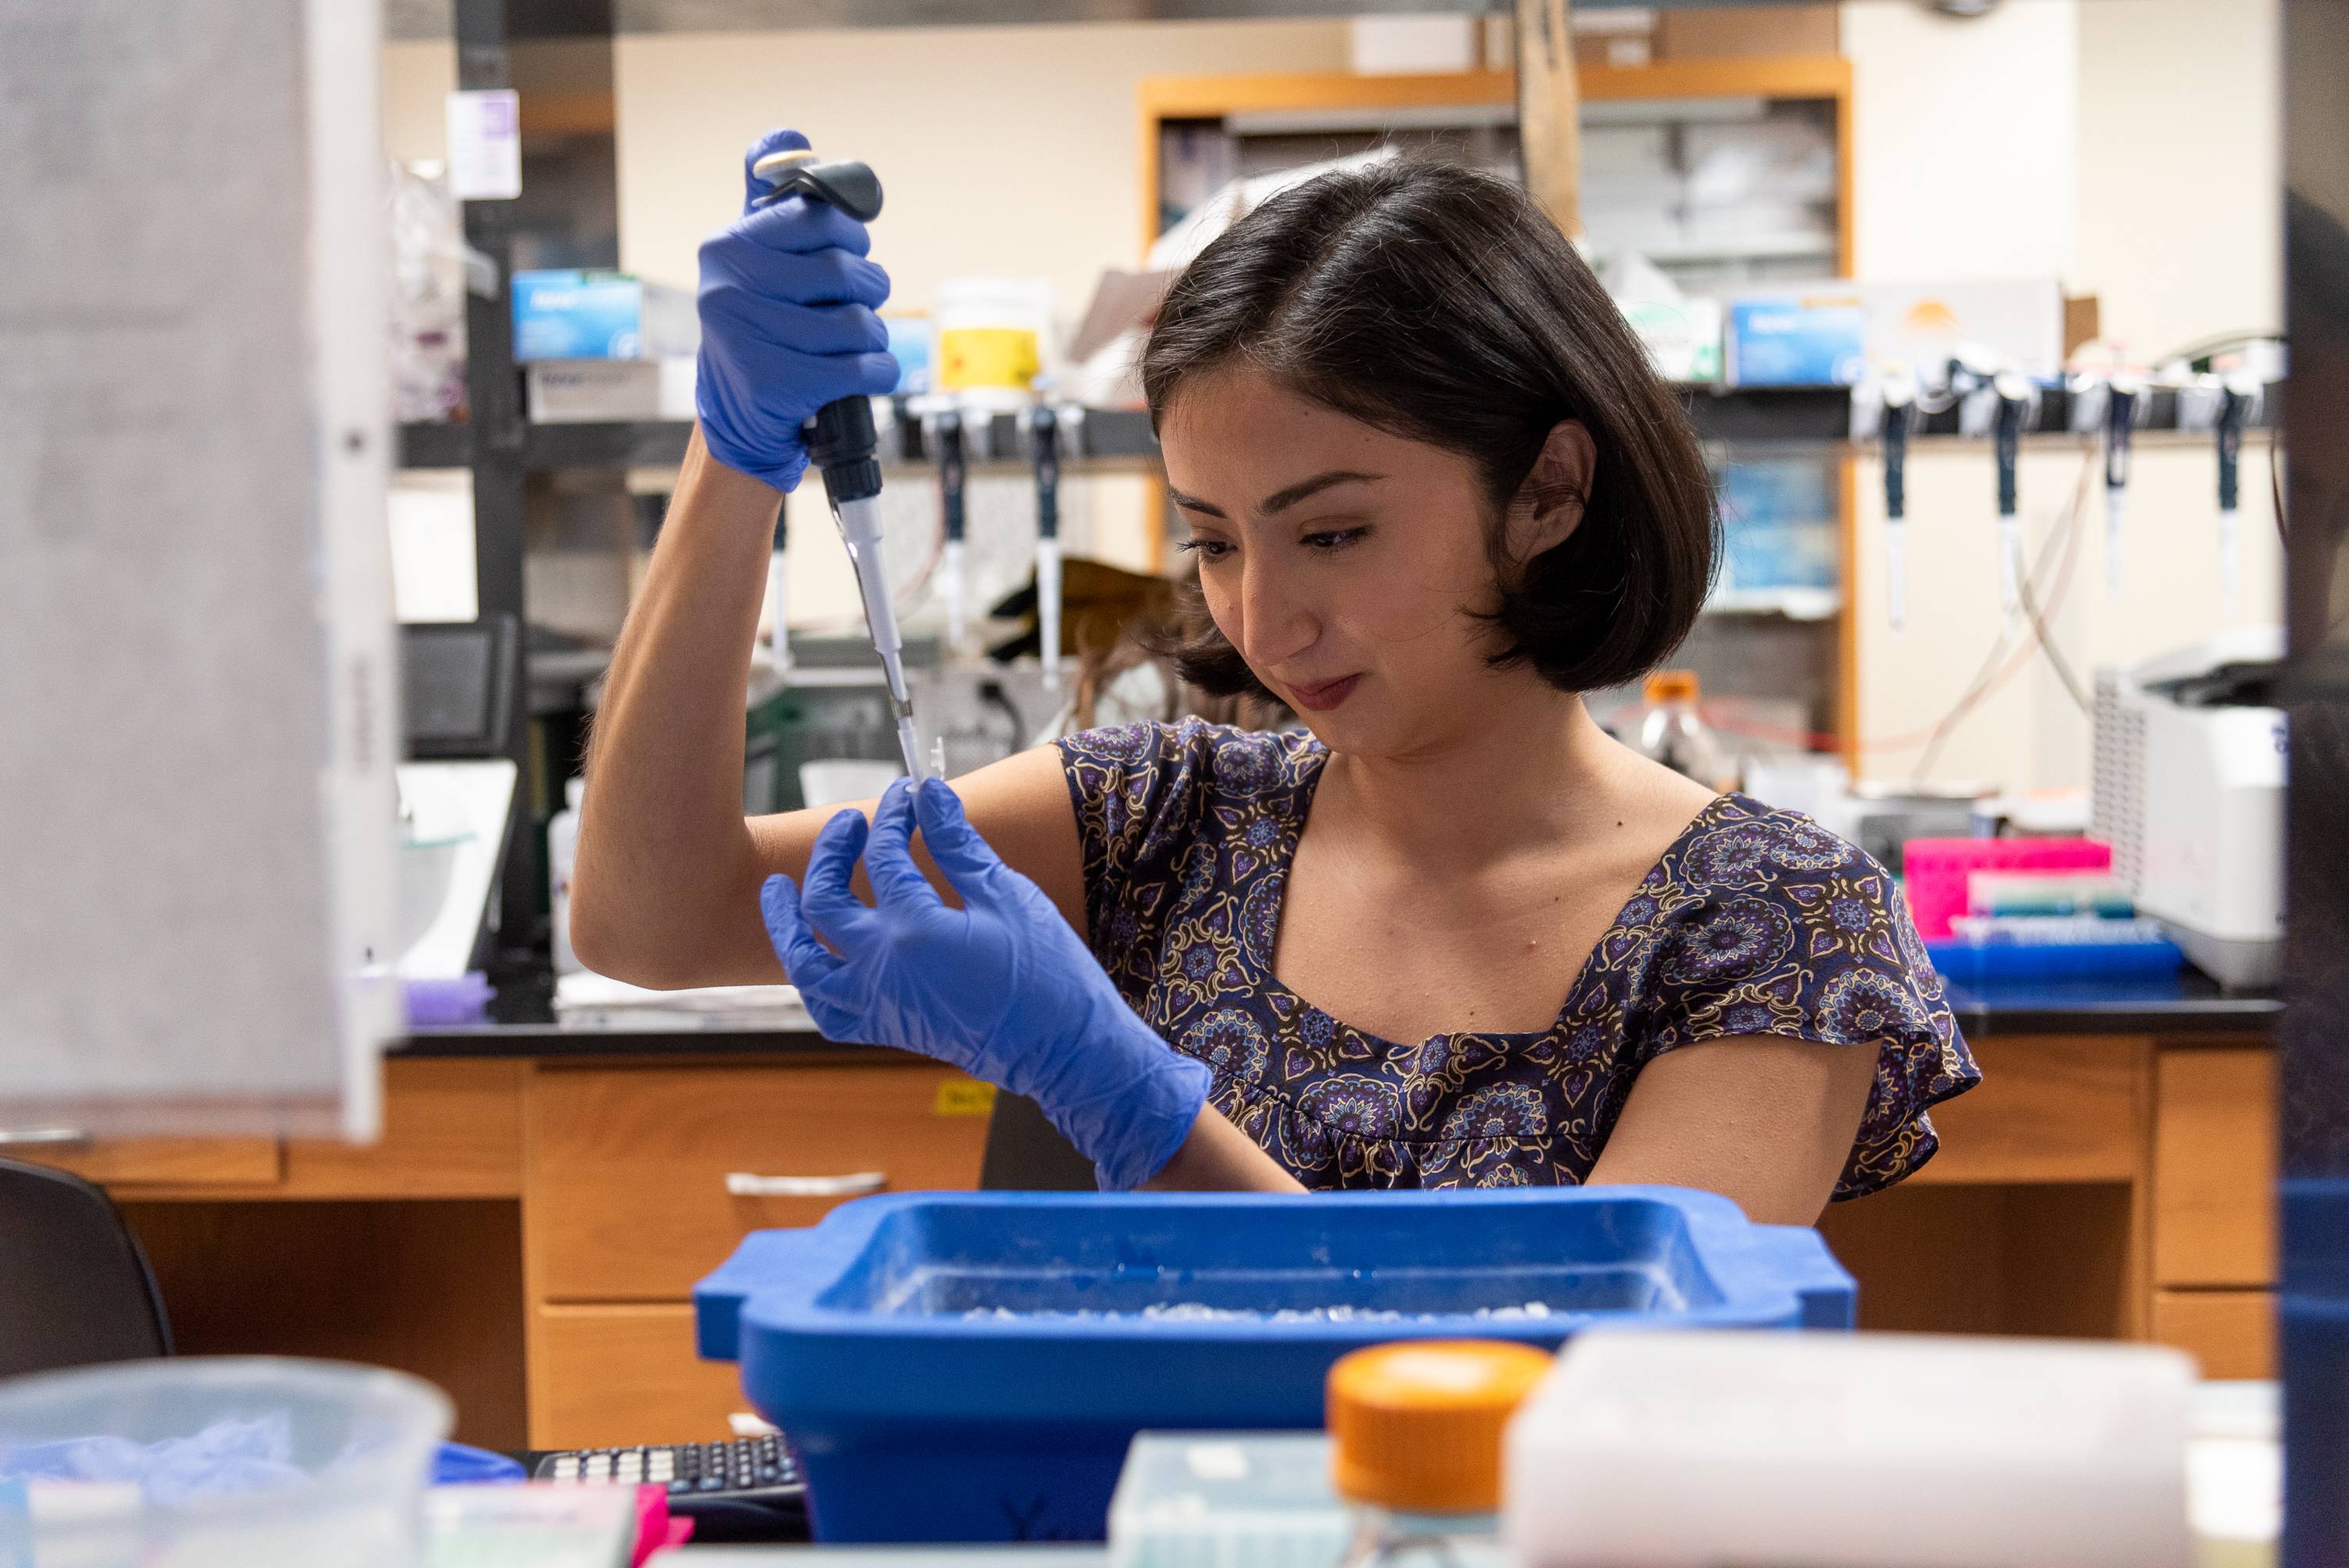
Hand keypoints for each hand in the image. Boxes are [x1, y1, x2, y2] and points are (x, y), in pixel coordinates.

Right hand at [696, 128, 900, 492]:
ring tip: (852, 345)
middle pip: (845, 270)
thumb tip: (790, 139)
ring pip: (860, 322)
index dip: (853, 237)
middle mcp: (726, 286)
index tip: (848, 254)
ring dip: (873, 337)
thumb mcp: (758, 257)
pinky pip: (864, 367)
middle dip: (867, 290)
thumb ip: (773, 199)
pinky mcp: (773, 385)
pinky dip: (879, 372)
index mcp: (727, 245)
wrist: (740, 415)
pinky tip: (865, 373)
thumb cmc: (764, 323)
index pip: (820, 216)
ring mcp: (745, 337)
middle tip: (855, 305)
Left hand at [760, 778, 1211, 1190]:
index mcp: (914, 929)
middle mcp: (882, 969)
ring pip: (805, 965)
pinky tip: (816, 957)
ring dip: (786, 925)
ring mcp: (879, 1005)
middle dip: (832, 852)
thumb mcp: (1006, 895)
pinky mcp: (889, 1030)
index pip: (883, 857)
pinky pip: (829, 1010)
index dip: (893, 817)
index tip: (908, 794)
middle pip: (824, 901)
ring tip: (778, 890)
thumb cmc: (1048, 973)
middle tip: (851, 823)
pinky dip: (814, 982)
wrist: (1066, 1052)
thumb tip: (929, 793)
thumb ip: (958, 844)